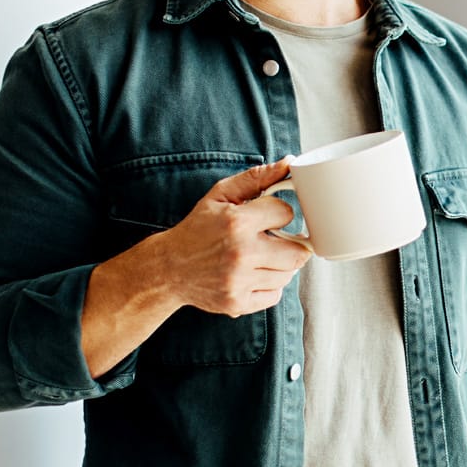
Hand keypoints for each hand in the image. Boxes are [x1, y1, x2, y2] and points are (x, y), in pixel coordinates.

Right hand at [105, 160, 311, 316]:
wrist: (169, 268)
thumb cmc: (198, 228)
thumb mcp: (221, 195)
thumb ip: (256, 178)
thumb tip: (289, 163)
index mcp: (237, 223)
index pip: (287, 213)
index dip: (280, 213)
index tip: (269, 217)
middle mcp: (240, 254)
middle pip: (297, 253)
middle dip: (291, 244)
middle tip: (275, 240)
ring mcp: (239, 282)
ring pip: (288, 274)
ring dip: (280, 265)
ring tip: (260, 256)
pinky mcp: (237, 303)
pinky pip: (275, 295)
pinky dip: (270, 285)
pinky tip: (253, 274)